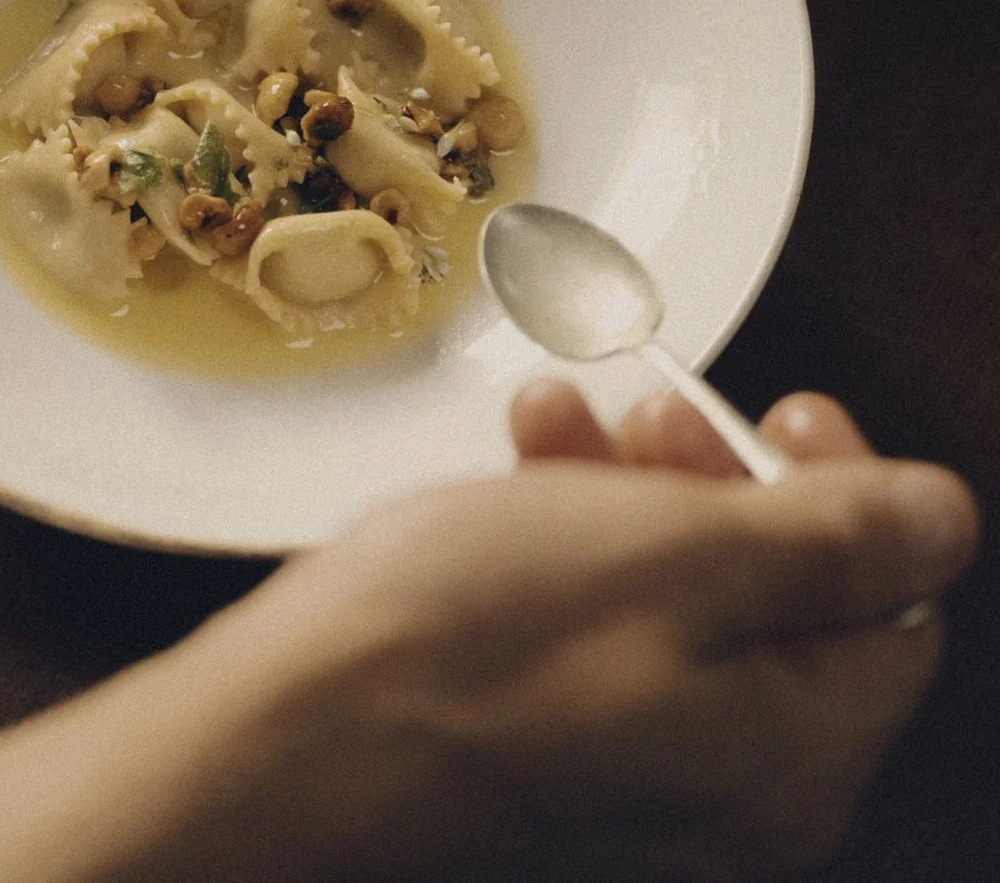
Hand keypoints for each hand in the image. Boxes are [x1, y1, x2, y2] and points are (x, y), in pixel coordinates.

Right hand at [182, 390, 976, 882]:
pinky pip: (596, 644)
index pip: (891, 604)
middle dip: (714, 478)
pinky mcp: (547, 774)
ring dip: (627, 494)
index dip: (840, 488)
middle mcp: (728, 800)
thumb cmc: (459, 652)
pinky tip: (509, 486)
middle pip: (777, 603)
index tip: (775, 410)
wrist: (277, 748)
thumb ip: (832, 539)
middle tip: (650, 410)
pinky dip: (565, 550)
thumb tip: (942, 519)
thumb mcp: (676, 552)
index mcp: (791, 756)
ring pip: (675, 609)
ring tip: (555, 424)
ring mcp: (633, 796)